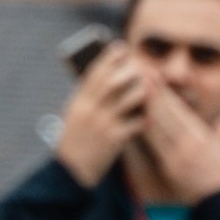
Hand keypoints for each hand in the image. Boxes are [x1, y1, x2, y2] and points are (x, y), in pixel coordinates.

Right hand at [51, 47, 146, 187]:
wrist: (70, 171)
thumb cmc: (75, 140)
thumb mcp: (74, 114)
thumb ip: (88, 97)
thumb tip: (105, 77)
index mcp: (78, 102)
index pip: (94, 73)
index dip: (109, 58)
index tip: (121, 47)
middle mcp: (90, 110)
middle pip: (113, 81)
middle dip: (129, 69)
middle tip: (142, 65)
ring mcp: (103, 124)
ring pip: (129, 98)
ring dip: (142, 92)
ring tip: (149, 89)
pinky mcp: (114, 140)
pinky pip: (136, 122)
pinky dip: (144, 118)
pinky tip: (148, 116)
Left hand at [129, 75, 219, 201]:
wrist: (218, 201)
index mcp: (202, 136)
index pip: (180, 110)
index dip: (166, 93)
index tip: (155, 77)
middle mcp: (191, 143)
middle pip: (167, 114)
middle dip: (154, 93)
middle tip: (141, 74)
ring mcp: (179, 156)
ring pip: (159, 127)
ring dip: (146, 107)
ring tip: (136, 90)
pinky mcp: (170, 167)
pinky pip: (155, 145)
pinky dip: (146, 131)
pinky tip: (137, 117)